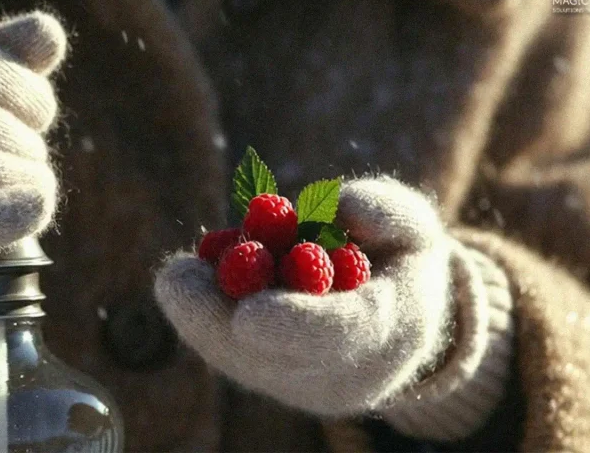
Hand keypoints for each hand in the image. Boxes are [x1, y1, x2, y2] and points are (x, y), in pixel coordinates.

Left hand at [154, 177, 454, 417]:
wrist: (398, 316)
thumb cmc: (401, 258)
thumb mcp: (414, 226)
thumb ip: (388, 211)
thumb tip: (341, 206)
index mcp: (391, 332)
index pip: (340, 335)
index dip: (293, 325)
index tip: (246, 316)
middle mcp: (343, 372)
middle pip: (272, 360)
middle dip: (217, 320)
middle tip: (175, 276)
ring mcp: (301, 383)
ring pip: (238, 358)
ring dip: (202, 310)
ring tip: (184, 269)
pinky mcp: (268, 378)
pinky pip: (225, 352)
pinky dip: (201, 312)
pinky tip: (191, 278)